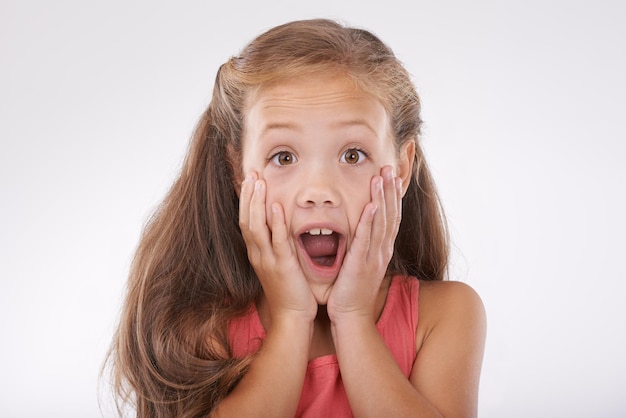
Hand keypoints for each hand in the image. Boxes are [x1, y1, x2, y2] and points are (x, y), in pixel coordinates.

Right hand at [239, 173, 317, 322]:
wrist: (291, 317)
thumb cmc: (289, 291)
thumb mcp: (279, 265)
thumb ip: (277, 246)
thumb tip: (281, 227)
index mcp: (257, 253)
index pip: (246, 221)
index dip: (246, 200)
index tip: (249, 180)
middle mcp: (258, 254)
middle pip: (246, 219)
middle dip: (248, 195)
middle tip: (251, 173)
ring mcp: (268, 260)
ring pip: (256, 227)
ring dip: (257, 203)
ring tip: (259, 182)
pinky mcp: (282, 266)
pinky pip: (276, 241)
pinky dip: (275, 223)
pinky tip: (276, 207)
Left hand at [327, 165, 402, 321]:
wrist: (351, 316)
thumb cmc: (352, 291)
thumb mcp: (361, 264)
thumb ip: (363, 246)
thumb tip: (361, 230)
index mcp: (381, 249)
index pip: (391, 217)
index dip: (392, 195)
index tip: (391, 176)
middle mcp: (382, 250)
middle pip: (390, 214)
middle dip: (390, 189)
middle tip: (389, 167)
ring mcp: (374, 257)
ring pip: (381, 222)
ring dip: (382, 197)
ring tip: (381, 176)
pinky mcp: (361, 264)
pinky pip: (366, 239)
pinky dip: (370, 221)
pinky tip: (371, 205)